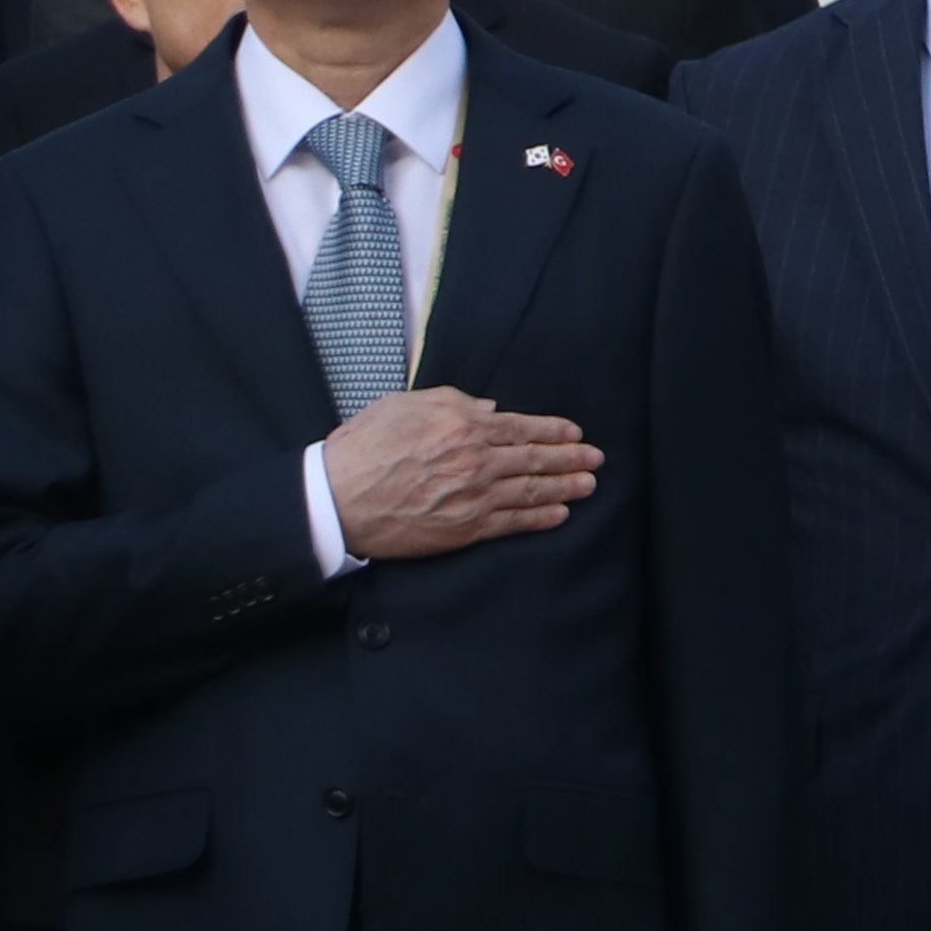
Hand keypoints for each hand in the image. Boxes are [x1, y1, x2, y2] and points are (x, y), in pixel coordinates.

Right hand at [323, 389, 598, 559]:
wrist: (335, 499)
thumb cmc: (364, 447)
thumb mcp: (405, 405)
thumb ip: (453, 401)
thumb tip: (490, 408)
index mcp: (463, 426)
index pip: (523, 427)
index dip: (554, 431)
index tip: (575, 433)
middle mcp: (476, 461)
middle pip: (535, 458)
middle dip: (571, 457)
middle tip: (595, 458)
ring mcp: (474, 496)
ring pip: (531, 490)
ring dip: (566, 487)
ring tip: (589, 484)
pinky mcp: (465, 528)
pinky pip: (513, 523)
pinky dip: (541, 518)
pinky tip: (560, 514)